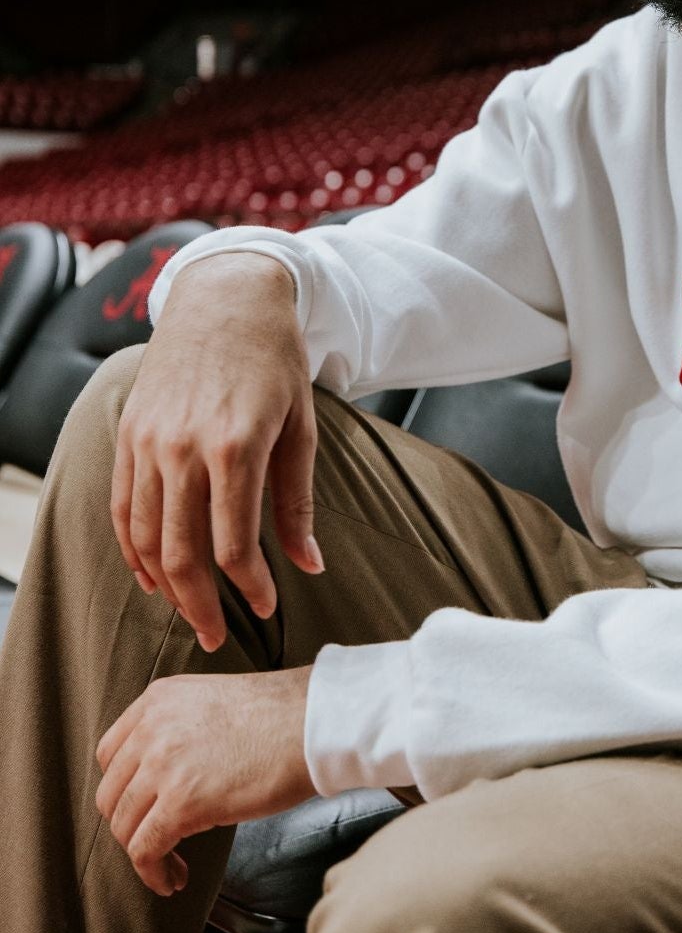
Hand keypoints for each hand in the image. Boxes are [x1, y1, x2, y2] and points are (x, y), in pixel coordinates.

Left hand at [96, 667, 315, 895]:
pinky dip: (154, 873)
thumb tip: (167, 771)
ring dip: (144, 852)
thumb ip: (180, 726)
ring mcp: (162, 765)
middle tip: (159, 837)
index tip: (143, 806)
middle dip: (131, 822)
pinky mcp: (180, 804)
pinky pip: (145, 851)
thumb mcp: (212, 700)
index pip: (111, 753)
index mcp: (159, 698)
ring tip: (171, 864)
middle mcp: (152, 728)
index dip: (124, 788)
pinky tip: (174, 878)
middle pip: (112, 793)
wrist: (314, 721)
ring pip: (123, 826)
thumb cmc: (281, 714)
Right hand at [111, 252, 324, 651]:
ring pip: (143, 537)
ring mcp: (148, 440)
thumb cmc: (274, 358)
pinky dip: (131, 548)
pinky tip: (150, 573)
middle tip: (217, 636)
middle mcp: (183, 447)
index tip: (266, 607)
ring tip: (187, 610)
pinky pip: (120, 506)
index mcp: (235, 446)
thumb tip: (310, 565)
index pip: (233, 546)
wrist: (226, 296)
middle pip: (181, 553)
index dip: (250, 589)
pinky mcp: (128, 433)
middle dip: (199, 606)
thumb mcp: (301, 424)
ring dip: (163, 584)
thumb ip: (297, 500)